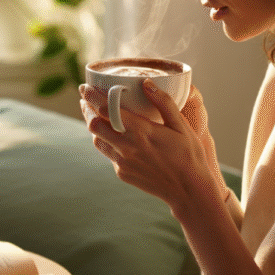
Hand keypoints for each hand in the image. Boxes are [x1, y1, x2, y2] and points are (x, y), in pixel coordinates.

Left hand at [79, 80, 225, 212]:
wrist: (189, 191)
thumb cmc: (189, 155)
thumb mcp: (181, 126)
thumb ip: (164, 102)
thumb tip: (146, 83)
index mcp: (141, 131)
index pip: (106, 109)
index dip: (92, 96)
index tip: (85, 87)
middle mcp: (127, 147)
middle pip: (94, 124)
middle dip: (87, 109)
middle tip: (85, 99)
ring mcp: (123, 162)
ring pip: (97, 139)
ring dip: (93, 125)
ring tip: (94, 114)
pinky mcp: (122, 173)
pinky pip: (108, 153)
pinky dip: (105, 141)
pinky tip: (112, 135)